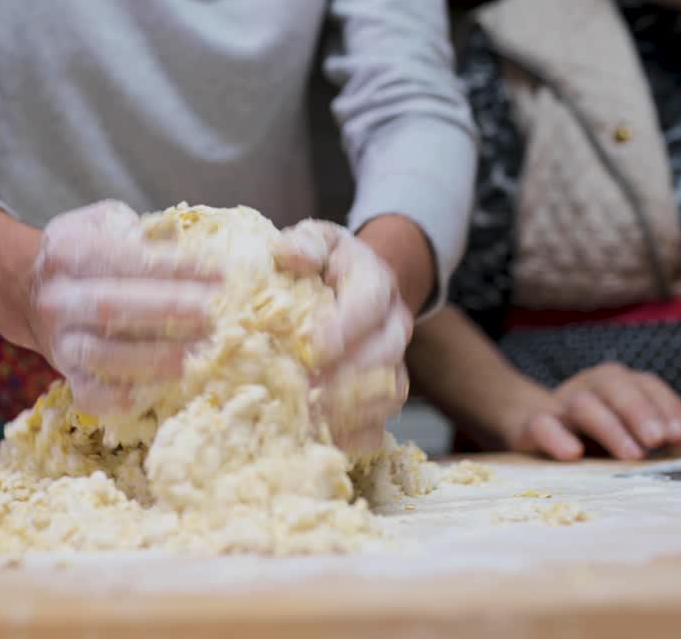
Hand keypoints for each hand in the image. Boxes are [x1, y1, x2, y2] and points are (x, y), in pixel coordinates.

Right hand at [29, 200, 220, 415]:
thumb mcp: (104, 222)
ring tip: (205, 355)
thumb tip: (191, 246)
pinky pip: (92, 395)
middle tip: (220, 313)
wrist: (31, 291)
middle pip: (114, 307)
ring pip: (105, 355)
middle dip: (171, 311)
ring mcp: (59, 342)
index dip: (176, 268)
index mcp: (69, 253)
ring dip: (159, 358)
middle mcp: (58, 299)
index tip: (222, 273)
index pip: (126, 260)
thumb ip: (141, 231)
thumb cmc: (87, 253)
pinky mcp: (66, 377)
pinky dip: (125, 398)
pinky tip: (163, 392)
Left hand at [272, 220, 411, 455]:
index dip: (344, 328)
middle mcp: (394, 325)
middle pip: (383, 356)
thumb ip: (305, 242)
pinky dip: (354, 436)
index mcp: (378, 283)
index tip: (311, 347)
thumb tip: (285, 253)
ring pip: (387, 394)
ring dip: (349, 411)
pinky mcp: (385, 393)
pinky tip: (321, 440)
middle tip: (304, 393)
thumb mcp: (318, 239)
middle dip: (343, 378)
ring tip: (309, 420)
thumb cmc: (327, 264)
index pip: (369, 305)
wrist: (355, 285)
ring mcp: (394, 362)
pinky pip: (381, 422)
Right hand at [507, 362, 680, 460]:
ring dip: (610, 427)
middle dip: (639, 410)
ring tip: (632, 455)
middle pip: (613, 385)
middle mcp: (589, 388)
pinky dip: (556, 437)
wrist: (530, 427)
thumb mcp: (629, 431)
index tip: (679, 433)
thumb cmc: (591, 432)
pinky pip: (541, 425)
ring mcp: (559, 405)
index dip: (664, 405)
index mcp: (616, 385)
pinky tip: (573, 454)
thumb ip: (660, 432)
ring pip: (583, 404)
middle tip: (658, 439)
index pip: (644, 384)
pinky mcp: (530, 426)